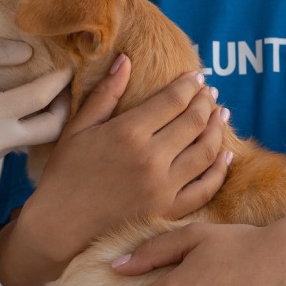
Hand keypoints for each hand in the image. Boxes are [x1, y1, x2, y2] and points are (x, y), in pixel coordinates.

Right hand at [0, 36, 71, 173]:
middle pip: (50, 130)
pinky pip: (15, 142)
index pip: (37, 98)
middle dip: (64, 105)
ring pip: (34, 139)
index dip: (59, 79)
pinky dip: (25, 123)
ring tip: (46, 89)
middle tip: (65, 83)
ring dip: (45, 115)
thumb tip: (28, 53)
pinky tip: (20, 103)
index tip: (69, 63)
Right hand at [18, 54, 230, 264]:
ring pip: (206, 151)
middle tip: (209, 93)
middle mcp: (151, 158)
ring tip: (220, 115)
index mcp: (128, 133)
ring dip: (217, 129)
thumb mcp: (78, 128)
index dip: (189, 85)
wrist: (60, 226)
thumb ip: (105, 93)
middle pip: (194, 122)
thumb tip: (125, 59)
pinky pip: (206, 188)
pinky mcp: (169, 211)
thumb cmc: (64, 174)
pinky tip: (226, 155)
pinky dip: (220, 169)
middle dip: (206, 102)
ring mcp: (163, 187)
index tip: (196, 77)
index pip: (173, 100)